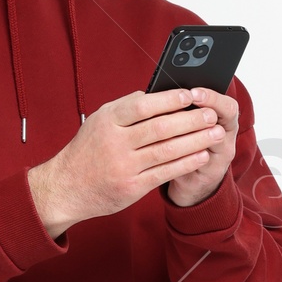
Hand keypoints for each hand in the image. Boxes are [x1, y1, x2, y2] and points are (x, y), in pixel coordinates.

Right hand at [28, 88, 228, 237]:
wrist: (66, 188)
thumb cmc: (87, 151)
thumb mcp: (98, 122)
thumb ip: (125, 107)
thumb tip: (157, 93)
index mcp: (107, 121)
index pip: (142, 105)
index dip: (169, 99)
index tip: (191, 94)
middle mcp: (115, 143)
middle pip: (160, 127)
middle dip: (191, 120)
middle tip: (212, 114)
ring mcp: (123, 167)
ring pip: (167, 150)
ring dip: (196, 141)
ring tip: (215, 133)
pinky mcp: (131, 187)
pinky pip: (165, 173)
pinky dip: (186, 163)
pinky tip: (202, 155)